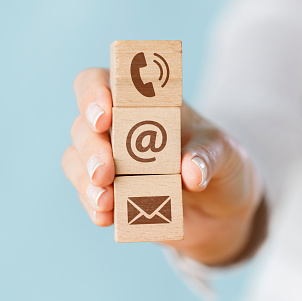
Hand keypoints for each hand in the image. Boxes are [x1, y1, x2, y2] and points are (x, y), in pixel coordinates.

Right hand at [62, 68, 263, 265]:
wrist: (220, 209)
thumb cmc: (218, 163)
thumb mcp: (226, 152)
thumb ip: (209, 155)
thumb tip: (190, 172)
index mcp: (140, 102)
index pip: (100, 83)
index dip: (94, 93)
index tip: (106, 115)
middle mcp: (116, 129)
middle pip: (83, 127)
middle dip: (90, 148)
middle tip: (104, 172)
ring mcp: (108, 163)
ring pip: (75, 162)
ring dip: (86, 180)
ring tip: (105, 201)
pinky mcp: (108, 194)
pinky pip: (88, 196)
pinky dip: (93, 206)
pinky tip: (106, 217)